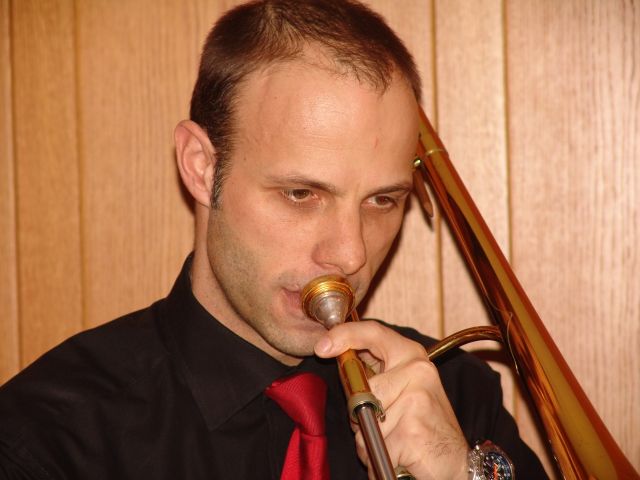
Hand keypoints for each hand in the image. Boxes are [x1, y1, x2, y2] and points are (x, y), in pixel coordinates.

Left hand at [314, 320, 468, 479]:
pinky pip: (375, 445)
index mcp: (412, 356)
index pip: (373, 332)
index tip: (321, 346)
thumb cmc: (425, 427)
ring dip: (371, 440)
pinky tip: (401, 456)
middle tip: (385, 426)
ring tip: (396, 442)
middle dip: (361, 414)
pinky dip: (381, 458)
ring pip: (364, 421)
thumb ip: (377, 374)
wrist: (458, 464)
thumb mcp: (404, 389)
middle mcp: (417, 370)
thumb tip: (340, 361)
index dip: (343, 335)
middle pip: (360, 388)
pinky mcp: (412, 427)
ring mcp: (416, 398)